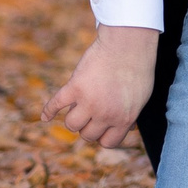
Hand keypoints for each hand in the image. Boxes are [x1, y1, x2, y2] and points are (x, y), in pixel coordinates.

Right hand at [44, 25, 158, 149]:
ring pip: (71, 124)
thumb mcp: (141, 97)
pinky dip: (48, 111)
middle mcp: (105, 115)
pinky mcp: (75, 87)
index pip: (107, 143)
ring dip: (73, 118)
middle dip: (88, 126)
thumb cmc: (137, 69)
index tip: (101, 126)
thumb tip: (128, 128)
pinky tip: (45, 117)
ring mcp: (89, 102)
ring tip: (77, 108)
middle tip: (90, 112)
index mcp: (124, 120)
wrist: (128, 44)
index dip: (102, 135)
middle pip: (87, 135)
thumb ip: (131, 115)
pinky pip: (56, 104)